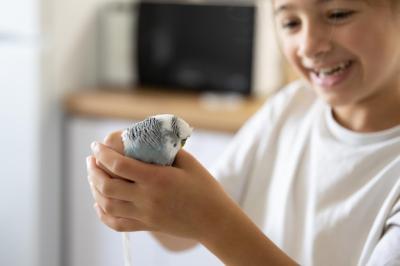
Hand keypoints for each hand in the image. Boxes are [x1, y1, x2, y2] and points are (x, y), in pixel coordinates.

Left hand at [86, 131, 231, 240]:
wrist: (214, 220)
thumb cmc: (205, 189)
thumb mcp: (189, 163)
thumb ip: (166, 151)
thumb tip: (148, 141)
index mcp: (157, 179)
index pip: (119, 165)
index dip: (103, 153)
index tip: (96, 145)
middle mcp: (147, 198)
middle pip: (107, 186)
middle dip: (94, 170)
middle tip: (92, 160)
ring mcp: (145, 215)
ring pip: (107, 205)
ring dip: (95, 189)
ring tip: (93, 177)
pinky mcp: (147, 226)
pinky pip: (117, 224)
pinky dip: (103, 214)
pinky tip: (99, 204)